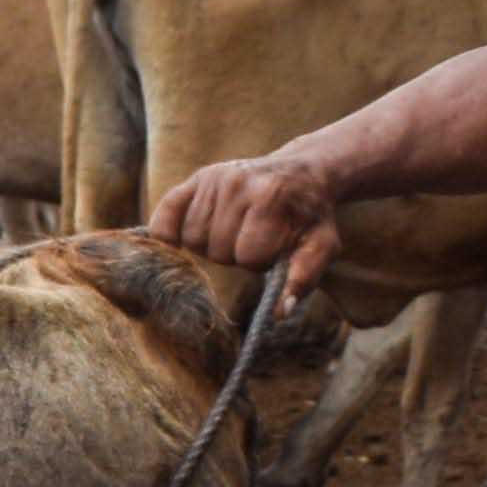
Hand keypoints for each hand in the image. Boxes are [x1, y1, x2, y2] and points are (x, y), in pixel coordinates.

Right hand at [151, 153, 338, 290]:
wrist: (303, 174)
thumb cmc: (309, 217)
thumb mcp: (321, 245)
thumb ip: (304, 277)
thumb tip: (279, 312)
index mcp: (270, 197)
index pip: (248, 255)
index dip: (261, 261)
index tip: (273, 248)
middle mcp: (238, 183)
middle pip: (217, 248)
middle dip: (235, 253)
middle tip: (253, 239)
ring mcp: (214, 179)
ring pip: (191, 237)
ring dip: (210, 244)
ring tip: (233, 232)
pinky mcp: (197, 179)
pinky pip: (166, 217)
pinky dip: (168, 232)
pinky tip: (185, 237)